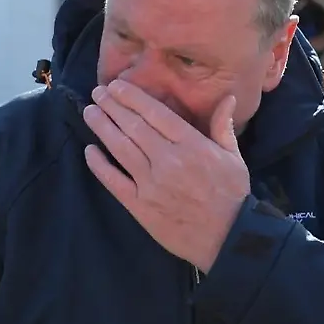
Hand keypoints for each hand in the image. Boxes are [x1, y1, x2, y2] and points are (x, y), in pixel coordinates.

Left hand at [82, 80, 250, 271]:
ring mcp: (152, 184)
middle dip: (112, 106)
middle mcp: (169, 160)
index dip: (132, 97)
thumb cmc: (232, 196)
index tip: (116, 85)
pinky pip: (114, 181)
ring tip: (90, 112)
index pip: (155, 113)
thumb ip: (223, 126)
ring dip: (102, 128)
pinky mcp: (141, 206)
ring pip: (121, 148)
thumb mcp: (234, 157)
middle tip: (97, 92)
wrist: (228, 238)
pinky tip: (89, 151)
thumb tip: (227, 97)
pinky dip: (100, 165)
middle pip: (133, 126)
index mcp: (192, 144)